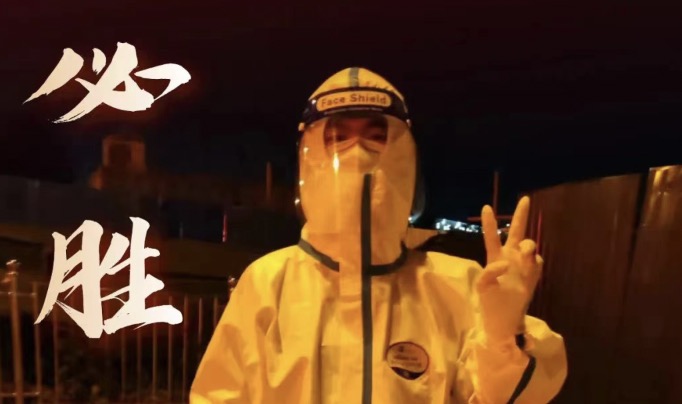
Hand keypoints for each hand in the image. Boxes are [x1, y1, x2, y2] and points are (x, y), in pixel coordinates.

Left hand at [476, 196, 542, 342]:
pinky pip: (538, 261)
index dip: (489, 223)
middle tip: (525, 199)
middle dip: (521, 215)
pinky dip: (535, 260)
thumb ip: (488, 273)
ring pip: (529, 245)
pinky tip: (530, 267)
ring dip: (529, 245)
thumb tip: (505, 264)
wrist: (505, 320)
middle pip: (516, 232)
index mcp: (494, 258)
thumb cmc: (491, 303)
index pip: (491, 237)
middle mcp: (509, 257)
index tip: (486, 207)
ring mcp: (522, 265)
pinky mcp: (533, 275)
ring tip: (526, 252)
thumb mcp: (482, 287)